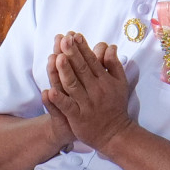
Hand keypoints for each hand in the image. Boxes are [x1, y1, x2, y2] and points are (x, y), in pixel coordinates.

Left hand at [44, 32, 133, 150]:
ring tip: (56, 58)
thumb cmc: (115, 105)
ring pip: (73, 86)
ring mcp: (86, 104)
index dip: (83, 48)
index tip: (74, 35)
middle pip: (82, 69)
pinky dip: (59, 100)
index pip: (92, 61)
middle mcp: (95, 90)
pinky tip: (49, 91)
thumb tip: (110, 46)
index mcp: (104, 80)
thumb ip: (114, 64)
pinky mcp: (78, 118)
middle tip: (64, 39)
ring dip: (64, 72)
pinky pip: (67, 107)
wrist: (115, 134)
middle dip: (72, 54)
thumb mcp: (120, 83)